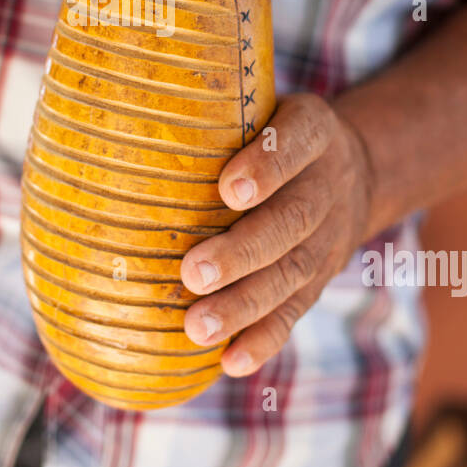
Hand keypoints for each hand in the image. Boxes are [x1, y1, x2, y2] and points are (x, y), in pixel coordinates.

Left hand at [180, 93, 374, 375]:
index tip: (227, 189)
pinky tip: (231, 362)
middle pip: (291, 221)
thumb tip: (113, 113)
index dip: (266, 167)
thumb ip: (214, 110)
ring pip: (291, 275)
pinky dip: (264, 340)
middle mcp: (326, 184)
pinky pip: (296, 312)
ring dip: (244, 306)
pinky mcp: (319, 280)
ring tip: (197, 328)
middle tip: (193, 273)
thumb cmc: (271, 132)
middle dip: (242, 252)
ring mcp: (328, 237)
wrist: (352, 170)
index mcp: (312, 130)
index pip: (294, 142)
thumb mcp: (261, 104)